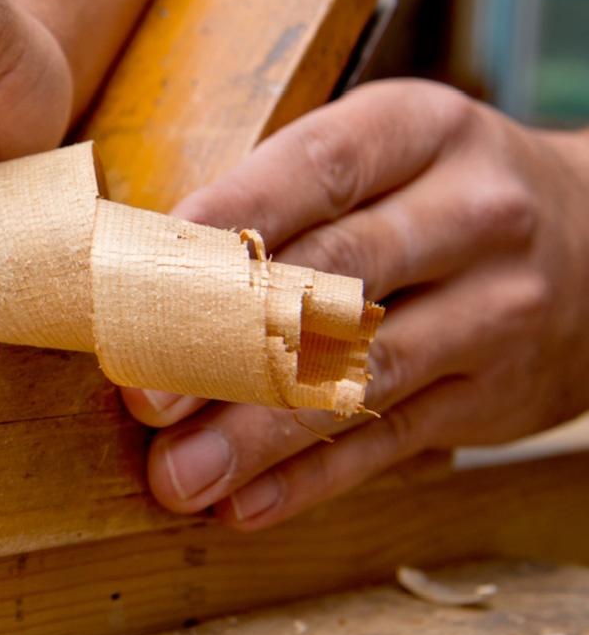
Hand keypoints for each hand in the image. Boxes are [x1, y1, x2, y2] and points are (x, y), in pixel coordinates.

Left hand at [121, 79, 588, 527]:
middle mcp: (470, 214)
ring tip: (178, 477)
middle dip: (227, 344)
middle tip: (144, 398)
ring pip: (361, 377)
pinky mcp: (497, 395)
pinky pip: (393, 443)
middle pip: (335, 281)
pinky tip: (244, 505)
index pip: (315, 169)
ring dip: (258, 435)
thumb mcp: (377, 157)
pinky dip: (312, 481)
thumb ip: (275, 199)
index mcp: (418, 130)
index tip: (144, 272)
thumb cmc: (428, 195)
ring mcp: (495, 309)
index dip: (227, 219)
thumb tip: (137, 271)